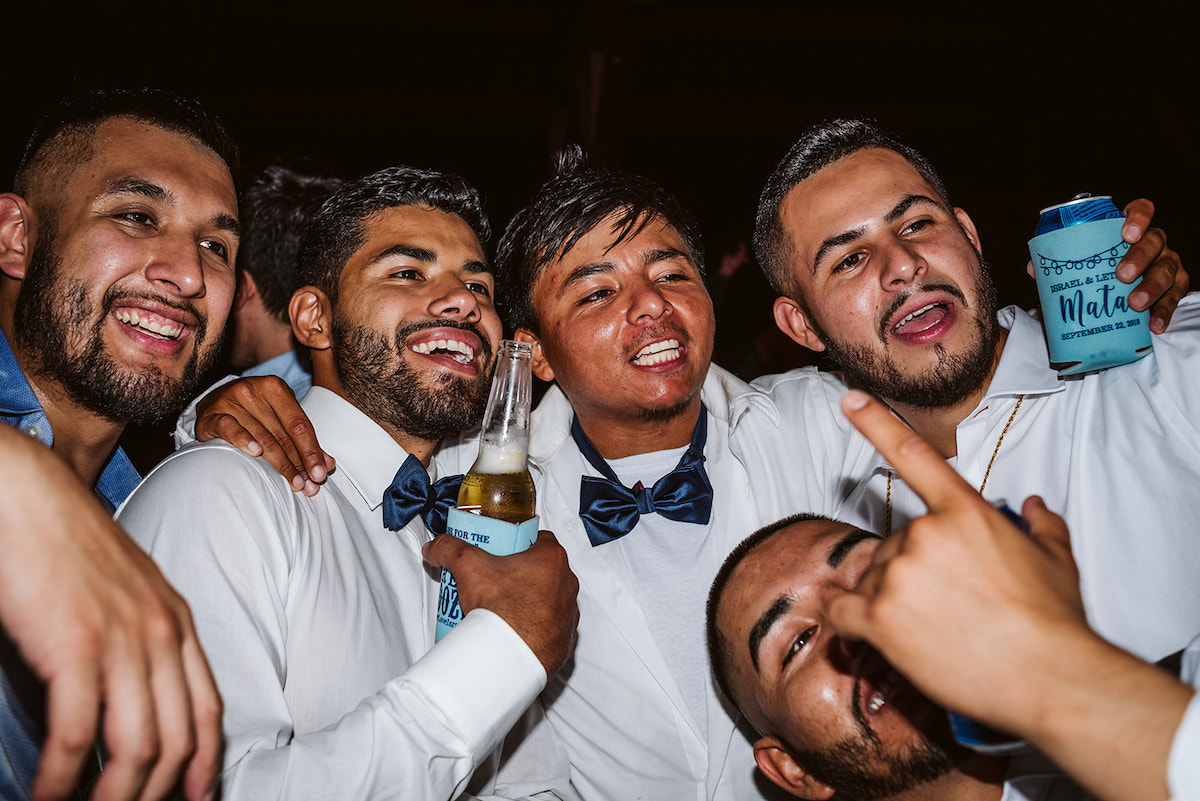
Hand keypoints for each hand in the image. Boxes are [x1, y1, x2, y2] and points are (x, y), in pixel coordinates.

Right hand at [0, 428, 221, 800]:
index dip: (206, 763)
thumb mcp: (125, 595)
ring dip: (111, 799)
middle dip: (156, 794)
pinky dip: (62, 778)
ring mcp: (124, 640)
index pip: (207, 709)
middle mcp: (162, 634)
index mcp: (178, 622)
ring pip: (135, 748)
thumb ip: (138, 644)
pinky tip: (47, 797)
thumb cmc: (67, 546)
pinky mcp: (76, 644)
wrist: (29, 497)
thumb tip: (126, 705)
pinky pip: (78, 734)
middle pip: (176, 740)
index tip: (199, 800)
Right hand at [194, 375, 333, 495]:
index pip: (299, 424)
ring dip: (280, 464)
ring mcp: (230, 401)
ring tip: (295, 483)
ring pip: (261, 436)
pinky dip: (243, 440)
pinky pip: (230, 428)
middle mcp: (252, 390)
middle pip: (283, 434)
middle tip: (310, 486)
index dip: (312, 451)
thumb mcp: (279, 418)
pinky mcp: (211, 415)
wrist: (213, 404)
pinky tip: (256, 453)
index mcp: (275, 387)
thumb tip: (328, 466)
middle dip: (299, 463)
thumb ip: (302, 439)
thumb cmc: (253, 413)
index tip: (320, 474)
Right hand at [423, 531, 579, 674]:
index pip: (540, 539)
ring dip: (532, 601)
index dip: (519, 543)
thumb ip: (450, 549)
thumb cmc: (501, 609)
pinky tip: (515, 630)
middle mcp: (567, 584)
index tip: (503, 551)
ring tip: (503, 608)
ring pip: (550, 599)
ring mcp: (569, 614)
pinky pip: (552, 628)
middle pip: (544, 570)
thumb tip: (436, 547)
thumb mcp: (467, 566)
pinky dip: (537, 628)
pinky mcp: (565, 640)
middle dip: (522, 573)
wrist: (509, 656)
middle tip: (497, 580)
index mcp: (552, 559)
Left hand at [828, 390, 1087, 731]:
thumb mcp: (1056, 558)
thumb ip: (1040, 522)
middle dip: (911, 570)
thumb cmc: (1055, 622)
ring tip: (934, 629)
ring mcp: (898, 576)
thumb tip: (1033, 503)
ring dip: (891, 599)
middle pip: (892, 543)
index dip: (875, 422)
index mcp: (964, 512)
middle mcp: (923, 535)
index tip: (848, 399)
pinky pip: (840, 609)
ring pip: (871, 578)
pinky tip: (869, 631)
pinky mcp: (879, 619)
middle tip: (948, 605)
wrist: (1051, 679)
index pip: (913, 456)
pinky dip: (848, 618)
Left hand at [1025, 199, 1186, 333]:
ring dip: (1152, 287)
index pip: (1141, 210)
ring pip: (1167, 269)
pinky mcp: (1174, 288)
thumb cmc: (1097, 274)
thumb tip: (1034, 268)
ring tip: (1134, 303)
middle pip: (1155, 241)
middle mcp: (1154, 244)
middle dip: (1139, 257)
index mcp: (1131, 231)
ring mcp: (1166, 264)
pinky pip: (1174, 298)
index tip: (1126, 233)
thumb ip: (1059, 264)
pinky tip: (1153, 325)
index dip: (1138, 218)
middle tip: (1122, 275)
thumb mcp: (1080, 266)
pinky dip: (1164, 312)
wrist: (1115, 299)